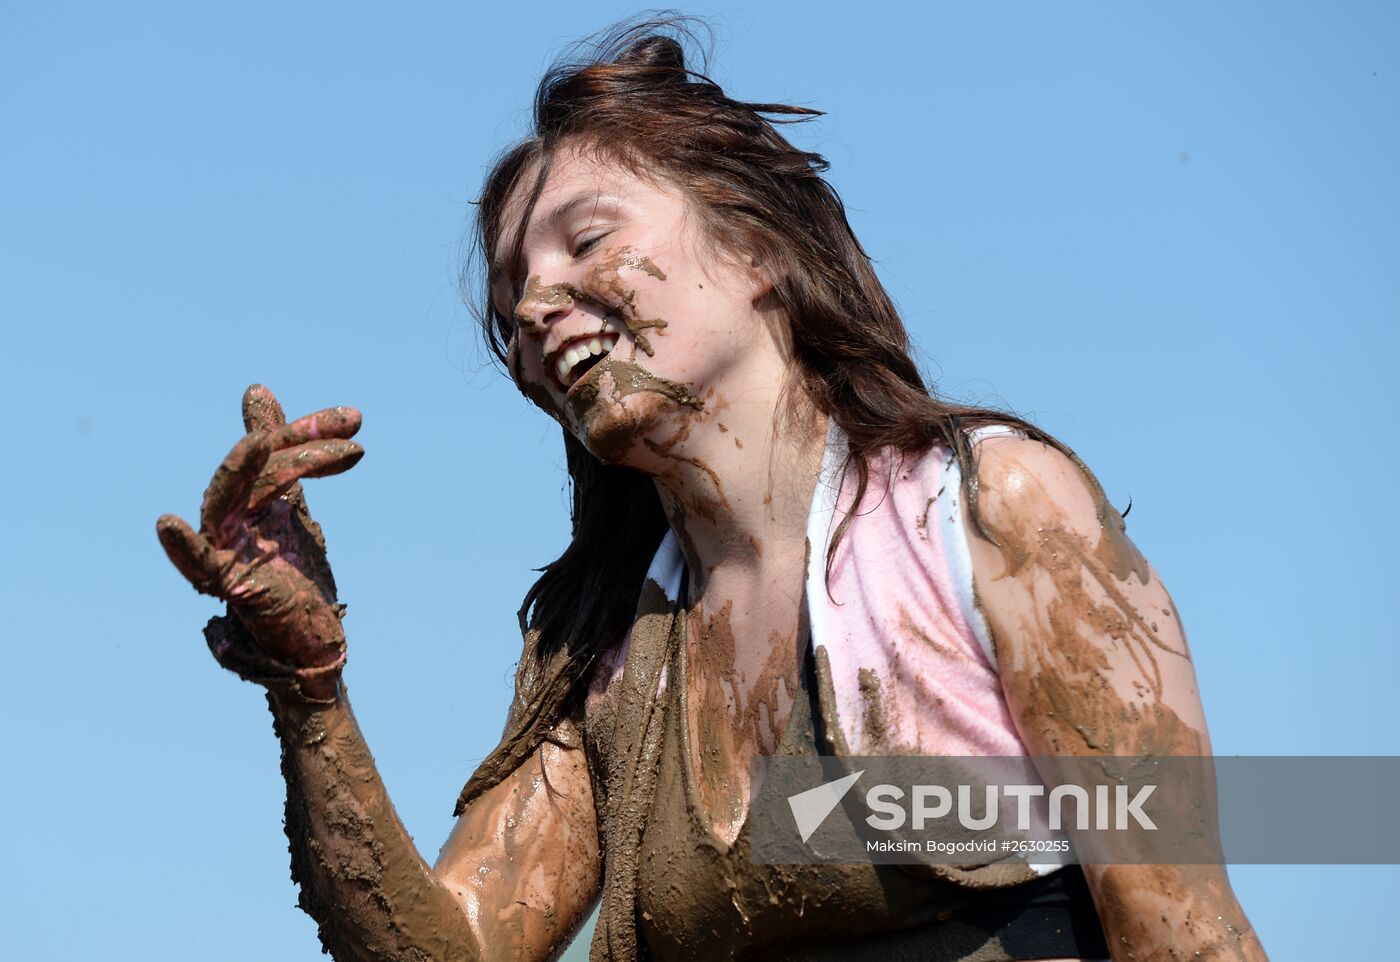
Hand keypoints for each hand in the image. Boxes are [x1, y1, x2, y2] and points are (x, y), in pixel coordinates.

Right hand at [157, 384, 363, 702]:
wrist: (311, 640)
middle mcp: (233, 518)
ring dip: (257, 469)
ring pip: (233, 497)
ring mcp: (227, 548)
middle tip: (351, 424)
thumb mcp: (290, 503)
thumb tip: (256, 392)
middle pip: (254, 466)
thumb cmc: (294, 574)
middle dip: (298, 441)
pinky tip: (167, 524)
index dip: (308, 429)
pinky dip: (180, 547)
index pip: (274, 451)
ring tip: (263, 442)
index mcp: (249, 498)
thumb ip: (279, 455)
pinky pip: (197, 564)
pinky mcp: (227, 584)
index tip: (355, 417)